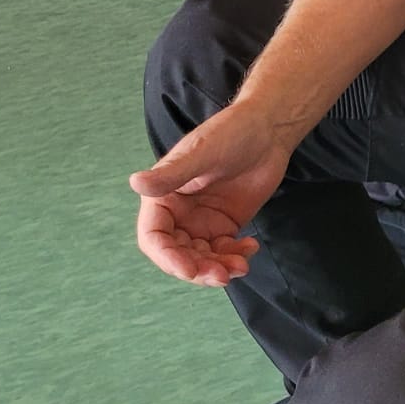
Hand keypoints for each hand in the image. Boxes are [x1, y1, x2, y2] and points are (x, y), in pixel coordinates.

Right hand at [128, 103, 290, 285]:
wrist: (269, 128)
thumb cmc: (231, 131)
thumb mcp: (201, 152)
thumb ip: (171, 174)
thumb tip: (135, 182)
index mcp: (163, 196)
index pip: (154, 237)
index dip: (167, 258)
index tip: (188, 269)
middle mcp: (179, 213)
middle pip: (178, 255)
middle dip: (197, 269)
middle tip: (221, 275)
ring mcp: (202, 221)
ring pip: (201, 258)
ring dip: (217, 268)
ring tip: (240, 266)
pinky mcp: (224, 225)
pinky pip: (223, 251)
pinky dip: (235, 256)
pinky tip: (250, 248)